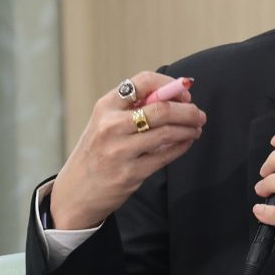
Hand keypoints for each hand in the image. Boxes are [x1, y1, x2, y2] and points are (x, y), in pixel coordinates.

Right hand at [46, 69, 206, 230]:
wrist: (75, 193)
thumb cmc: (96, 153)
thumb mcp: (104, 123)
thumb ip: (132, 108)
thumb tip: (174, 94)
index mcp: (105, 107)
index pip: (143, 82)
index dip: (170, 85)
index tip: (184, 93)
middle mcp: (110, 126)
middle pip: (161, 109)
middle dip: (188, 110)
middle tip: (199, 114)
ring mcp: (120, 151)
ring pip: (167, 132)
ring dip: (189, 129)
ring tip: (196, 129)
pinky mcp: (131, 173)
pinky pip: (166, 155)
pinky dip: (182, 146)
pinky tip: (186, 142)